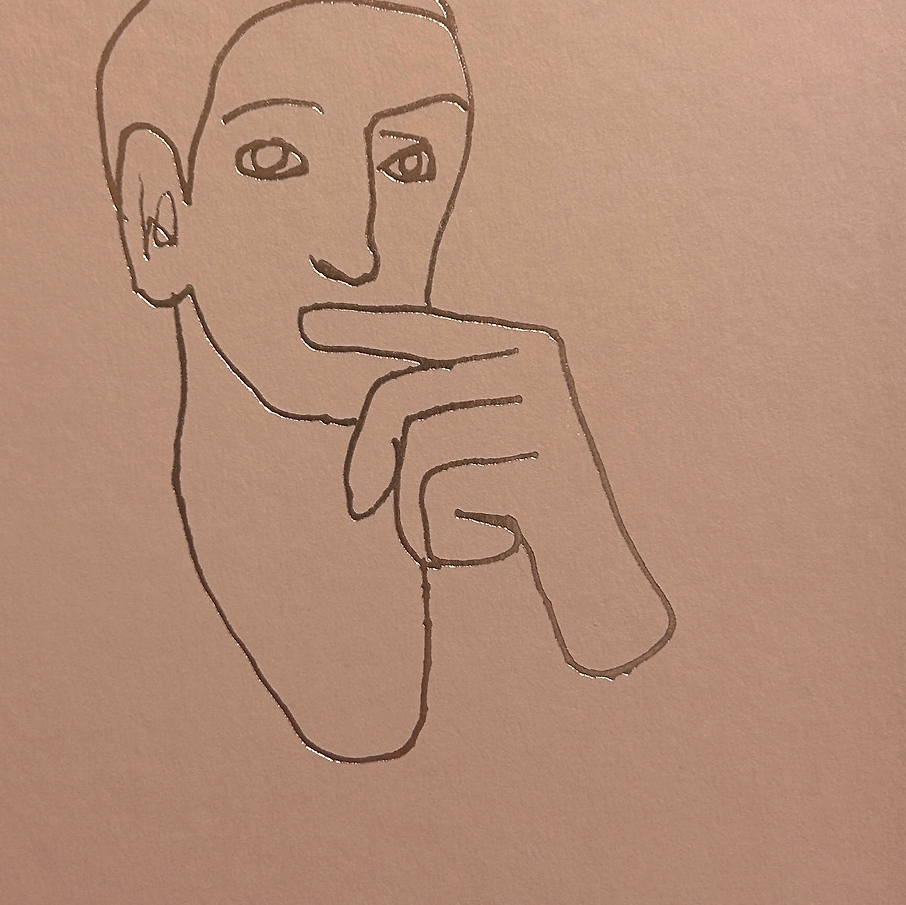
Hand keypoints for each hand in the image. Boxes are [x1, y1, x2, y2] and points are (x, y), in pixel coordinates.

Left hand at [301, 306, 673, 675]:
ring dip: (414, 511)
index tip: (303, 325)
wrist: (602, 579)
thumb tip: (348, 376)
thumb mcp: (477, 441)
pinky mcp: (546, 473)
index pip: (426, 331)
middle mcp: (539, 367)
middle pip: (404, 398)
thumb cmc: (524, 506)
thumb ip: (429, 404)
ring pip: (420, 454)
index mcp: (522, 346)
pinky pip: (446, 499)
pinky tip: (491, 546)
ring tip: (456, 532)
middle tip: (356, 505)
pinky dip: (446, 537)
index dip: (362, 328)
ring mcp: (548, 417)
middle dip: (368, 455)